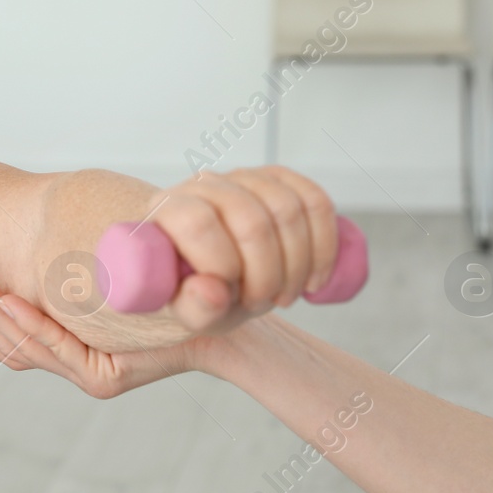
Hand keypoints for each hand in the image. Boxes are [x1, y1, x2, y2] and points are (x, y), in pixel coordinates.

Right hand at [0, 273, 220, 398]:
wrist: (222, 315)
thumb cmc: (174, 290)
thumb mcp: (114, 277)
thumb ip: (79, 274)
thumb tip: (40, 242)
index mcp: (77, 354)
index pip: (16, 345)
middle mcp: (79, 370)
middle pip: (13, 351)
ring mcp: (89, 377)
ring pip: (29, 352)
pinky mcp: (104, 379)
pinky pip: (57, 350)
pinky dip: (30, 325)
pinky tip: (9, 300)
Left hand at [129, 166, 340, 325]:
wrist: (210, 276)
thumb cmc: (193, 293)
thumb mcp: (185, 315)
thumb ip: (193, 309)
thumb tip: (213, 291)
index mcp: (166, 210)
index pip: (198, 222)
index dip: (222, 266)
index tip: (230, 298)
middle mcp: (202, 184)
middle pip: (251, 220)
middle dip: (267, 274)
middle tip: (261, 304)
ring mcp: (243, 178)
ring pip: (288, 208)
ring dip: (297, 264)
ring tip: (284, 295)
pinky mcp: (278, 180)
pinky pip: (315, 200)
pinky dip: (325, 244)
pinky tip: (314, 278)